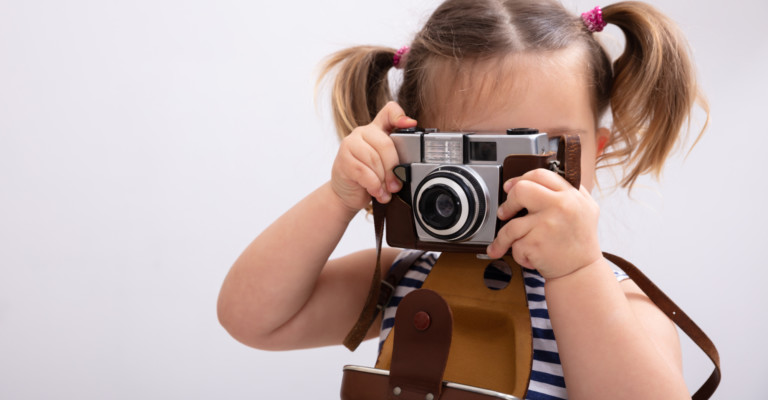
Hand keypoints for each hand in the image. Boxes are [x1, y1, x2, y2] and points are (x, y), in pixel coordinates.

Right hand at [330, 102, 417, 210]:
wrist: (347, 192)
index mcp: (377, 129)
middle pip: (385, 144)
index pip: (389, 112)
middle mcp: (362, 132)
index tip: (411, 125)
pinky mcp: (343, 159)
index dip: (400, 116)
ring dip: (382, 180)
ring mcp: (350, 144)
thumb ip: (396, 159)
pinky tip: (375, 192)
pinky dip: (373, 185)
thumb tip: (409, 167)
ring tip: (384, 191)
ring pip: (374, 159)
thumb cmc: (369, 177)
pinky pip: (363, 171)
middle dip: (393, 168)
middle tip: (396, 184)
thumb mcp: (385, 166)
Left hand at [486, 168, 602, 278]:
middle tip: (505, 213)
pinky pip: (514, 244)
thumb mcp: (585, 209)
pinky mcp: (536, 243)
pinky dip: (518, 254)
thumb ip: (567, 191)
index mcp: (572, 195)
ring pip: (511, 224)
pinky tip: (529, 257)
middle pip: (521, 190)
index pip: (540, 175)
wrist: (581, 272)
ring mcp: (548, 224)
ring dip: (503, 237)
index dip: (520, 179)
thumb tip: (534, 180)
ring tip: (504, 243)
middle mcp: (561, 206)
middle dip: (508, 202)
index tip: (510, 187)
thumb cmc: (579, 242)